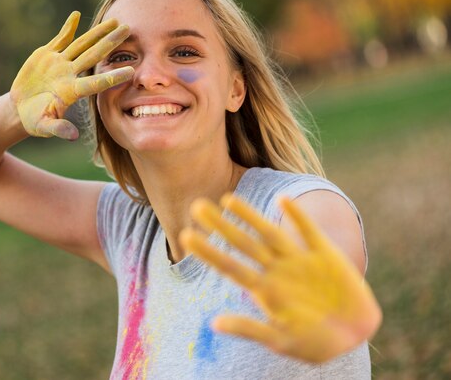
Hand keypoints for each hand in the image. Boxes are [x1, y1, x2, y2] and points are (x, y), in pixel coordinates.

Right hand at [10, 11, 133, 139]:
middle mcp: (70, 75)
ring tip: (114, 21)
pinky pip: (60, 39)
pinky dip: (67, 28)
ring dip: (97, 32)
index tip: (132, 71)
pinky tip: (77, 16)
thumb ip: (58, 129)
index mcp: (71, 91)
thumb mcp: (44, 126)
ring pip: (82, 44)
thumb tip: (73, 136)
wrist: (20, 109)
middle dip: (111, 43)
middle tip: (129, 30)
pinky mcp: (47, 56)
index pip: (96, 83)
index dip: (113, 77)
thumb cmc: (34, 121)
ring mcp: (60, 63)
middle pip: (94, 55)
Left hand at [180, 194, 381, 362]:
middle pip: (244, 243)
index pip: (230, 266)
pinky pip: (309, 232)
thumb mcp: (281, 341)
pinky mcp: (325, 255)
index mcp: (265, 290)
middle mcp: (277, 270)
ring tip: (228, 199)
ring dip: (250, 216)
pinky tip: (283, 200)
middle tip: (196, 205)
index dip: (209, 252)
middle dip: (222, 226)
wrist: (357, 334)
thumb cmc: (316, 342)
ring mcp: (300, 260)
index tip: (185, 236)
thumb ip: (250, 329)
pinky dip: (298, 217)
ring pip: (270, 233)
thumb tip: (213, 324)